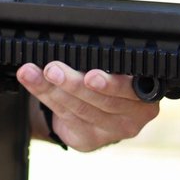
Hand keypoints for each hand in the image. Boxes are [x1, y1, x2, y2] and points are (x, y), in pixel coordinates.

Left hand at [17, 62, 159, 151]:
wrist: (96, 111)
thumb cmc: (108, 81)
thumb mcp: (115, 67)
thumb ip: (106, 58)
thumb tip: (76, 39)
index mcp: (148, 91)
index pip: (130, 88)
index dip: (111, 83)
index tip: (91, 75)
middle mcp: (136, 115)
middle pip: (103, 101)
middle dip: (73, 83)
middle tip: (53, 69)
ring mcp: (113, 131)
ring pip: (81, 109)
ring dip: (52, 89)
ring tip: (32, 72)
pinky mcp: (90, 140)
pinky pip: (66, 117)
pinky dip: (45, 96)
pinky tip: (31, 81)